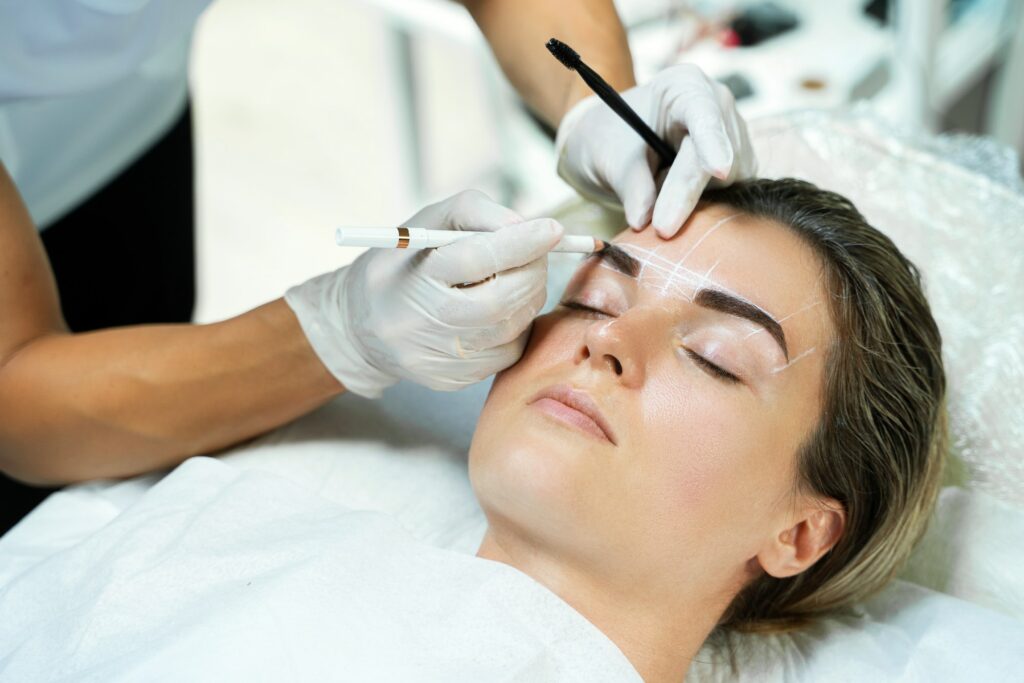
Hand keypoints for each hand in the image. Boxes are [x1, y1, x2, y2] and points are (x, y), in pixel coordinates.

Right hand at [285, 191, 562, 396]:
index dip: (520, 243)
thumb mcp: (426, 224)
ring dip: (527, 296)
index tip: (554, 228)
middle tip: (539, 252)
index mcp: (413, 278)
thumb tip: (526, 227)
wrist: (360, 328)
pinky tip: (497, 310)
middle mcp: (423, 324)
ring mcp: (439, 358)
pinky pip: (507, 351)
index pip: (476, 259)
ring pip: (511, 327)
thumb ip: (475, 213)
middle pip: (502, 301)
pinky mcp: (453, 380)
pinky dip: (515, 325)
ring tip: (512, 276)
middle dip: (533, 272)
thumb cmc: (402, 265)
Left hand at [555, 64, 756, 237]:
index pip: (704, 114)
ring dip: (691, 199)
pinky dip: (700, 206)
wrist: (614, 146)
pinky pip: (730, 194)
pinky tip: (673, 197)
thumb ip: (630, 186)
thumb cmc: (609, 140)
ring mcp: (732, 135)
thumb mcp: (608, 158)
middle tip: (662, 228)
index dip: (713, 142)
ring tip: (655, 184)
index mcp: (683, 87)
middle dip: (688, 191)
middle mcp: (717, 105)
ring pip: (728, 180)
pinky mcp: (739, 165)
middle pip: (717, 153)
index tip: (718, 171)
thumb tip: (644, 220)